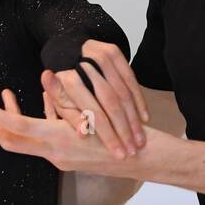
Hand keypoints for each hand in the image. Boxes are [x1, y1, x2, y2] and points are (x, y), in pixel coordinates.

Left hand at [0, 88, 175, 176]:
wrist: (149, 159)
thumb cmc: (127, 135)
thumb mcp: (97, 112)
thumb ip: (67, 96)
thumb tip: (45, 75)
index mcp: (59, 142)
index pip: (15, 129)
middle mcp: (55, 154)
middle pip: (11, 142)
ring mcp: (61, 158)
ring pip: (26, 141)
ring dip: (13, 122)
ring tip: (7, 96)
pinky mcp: (70, 156)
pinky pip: (45, 139)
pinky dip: (39, 121)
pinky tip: (43, 99)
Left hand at [44, 40, 149, 158]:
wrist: (66, 50)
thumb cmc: (63, 84)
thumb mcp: (60, 103)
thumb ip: (71, 117)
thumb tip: (82, 134)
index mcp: (69, 81)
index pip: (92, 111)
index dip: (107, 135)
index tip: (118, 153)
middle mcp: (84, 66)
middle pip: (111, 102)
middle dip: (124, 129)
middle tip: (133, 150)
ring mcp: (100, 56)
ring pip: (123, 91)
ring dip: (134, 118)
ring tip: (140, 140)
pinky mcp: (113, 52)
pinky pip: (131, 79)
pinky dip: (138, 100)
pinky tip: (144, 118)